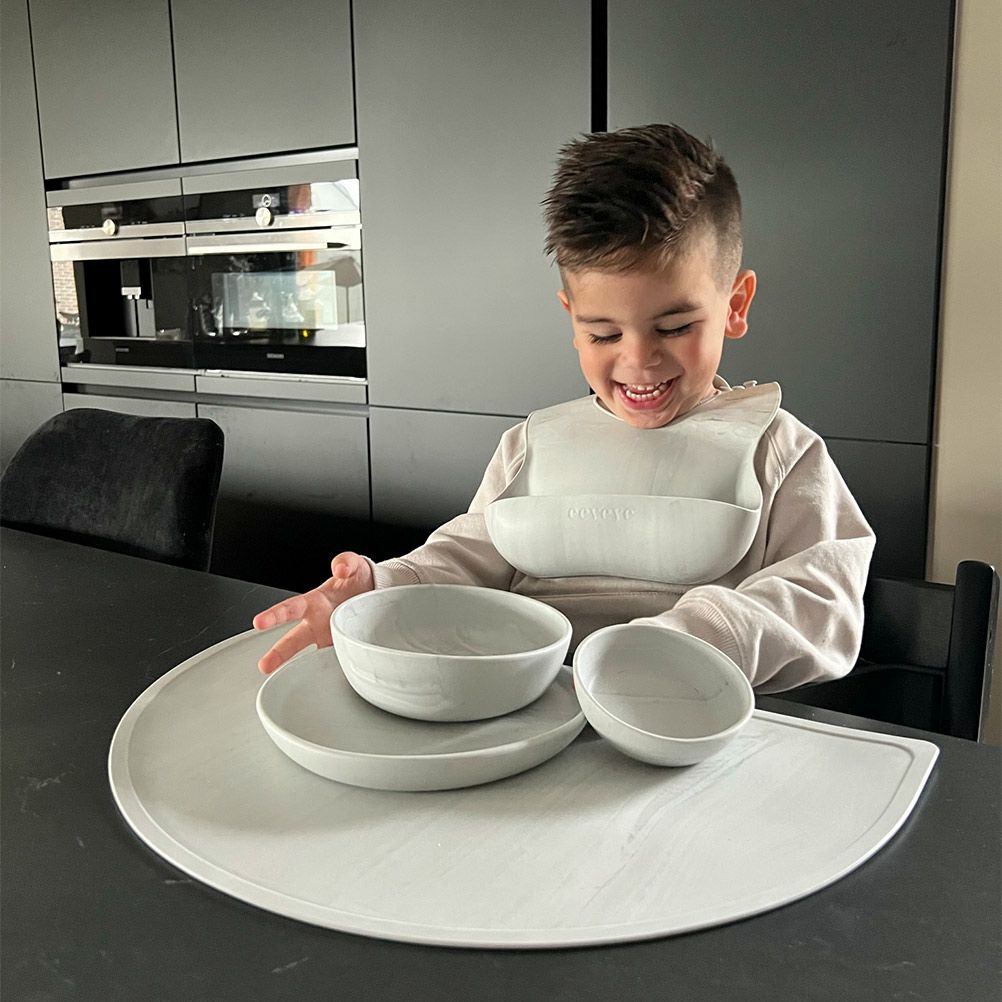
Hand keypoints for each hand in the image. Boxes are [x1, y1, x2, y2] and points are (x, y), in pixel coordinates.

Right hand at [252, 552, 373, 674]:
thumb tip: (339, 567)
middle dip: (279, 652)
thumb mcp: (353, 565)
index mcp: (314, 603)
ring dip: (303, 669)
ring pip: (312, 657)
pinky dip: (334, 670)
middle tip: (264, 665)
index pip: (290, 609)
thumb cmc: (358, 579)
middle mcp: (318, 624)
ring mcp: (330, 639)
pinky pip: (337, 662)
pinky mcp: (345, 650)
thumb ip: (345, 562)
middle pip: (293, 640)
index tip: (259, 622)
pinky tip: (330, 680)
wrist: (377, 592)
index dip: (275, 615)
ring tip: (292, 682)